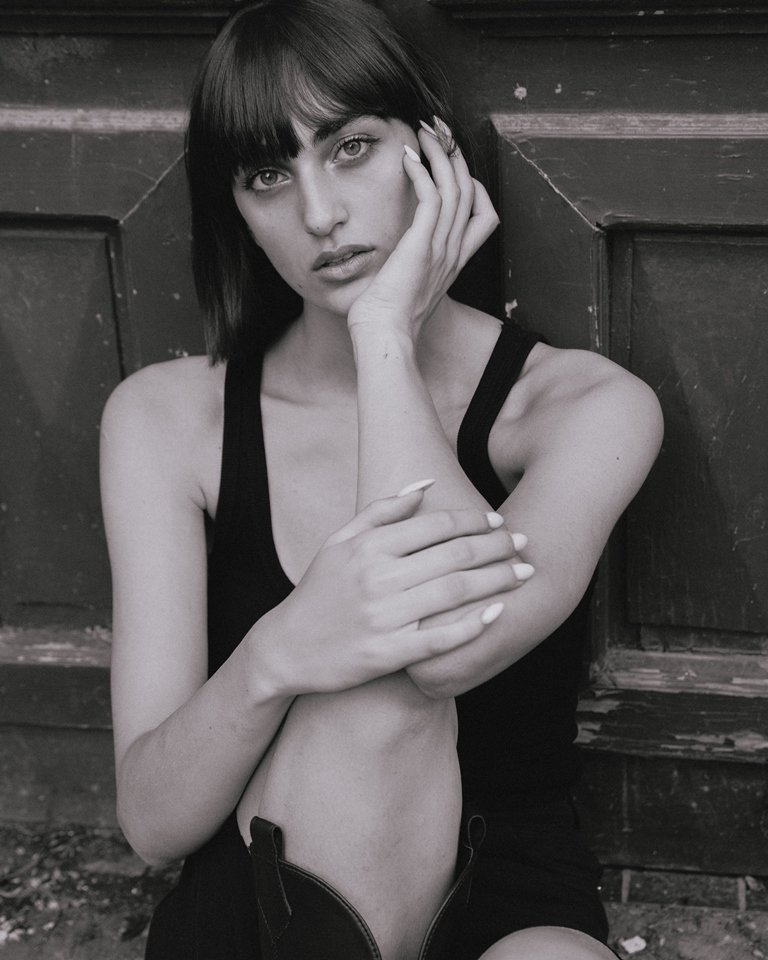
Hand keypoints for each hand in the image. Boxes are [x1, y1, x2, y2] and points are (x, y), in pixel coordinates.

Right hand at [256, 483, 529, 695]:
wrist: (286, 647)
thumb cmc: (319, 591)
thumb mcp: (339, 542)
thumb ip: (380, 512)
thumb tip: (424, 485)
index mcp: (368, 546)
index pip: (435, 525)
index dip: (473, 521)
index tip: (498, 521)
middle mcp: (377, 577)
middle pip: (454, 556)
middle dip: (497, 546)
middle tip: (524, 543)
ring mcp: (383, 617)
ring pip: (455, 592)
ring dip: (497, 580)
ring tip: (524, 573)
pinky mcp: (387, 653)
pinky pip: (440, 639)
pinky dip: (472, 625)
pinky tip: (497, 613)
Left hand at [347, 119, 499, 337]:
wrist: (384, 336)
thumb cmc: (386, 318)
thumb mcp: (405, 286)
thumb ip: (408, 265)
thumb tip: (392, 256)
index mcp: (453, 262)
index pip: (484, 215)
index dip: (473, 186)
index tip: (448, 165)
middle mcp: (454, 252)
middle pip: (472, 191)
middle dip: (456, 155)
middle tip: (438, 130)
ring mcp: (441, 248)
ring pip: (456, 187)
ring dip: (440, 154)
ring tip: (424, 131)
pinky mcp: (422, 245)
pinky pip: (432, 198)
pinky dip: (422, 173)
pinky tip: (408, 157)